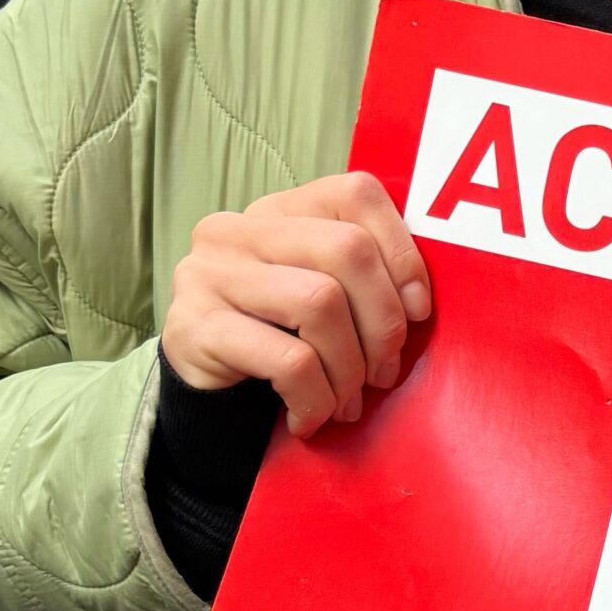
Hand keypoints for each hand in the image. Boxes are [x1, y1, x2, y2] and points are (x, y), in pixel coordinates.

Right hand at [161, 173, 429, 437]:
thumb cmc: (277, 340)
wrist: (204, 396)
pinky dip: (316, 396)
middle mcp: (237, 230)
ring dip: (349, 367)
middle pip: (347, 249)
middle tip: (383, 371)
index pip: (355, 194)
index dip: (401, 251)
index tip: (417, 309)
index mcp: (278, 211)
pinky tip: (311, 416)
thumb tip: (416, 302)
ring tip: (347, 402)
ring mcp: (208, 274)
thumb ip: (361, 276)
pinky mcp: (194, 327)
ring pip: (320, 302)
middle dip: (382, 321)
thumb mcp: (320, 293)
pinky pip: (289, 359)